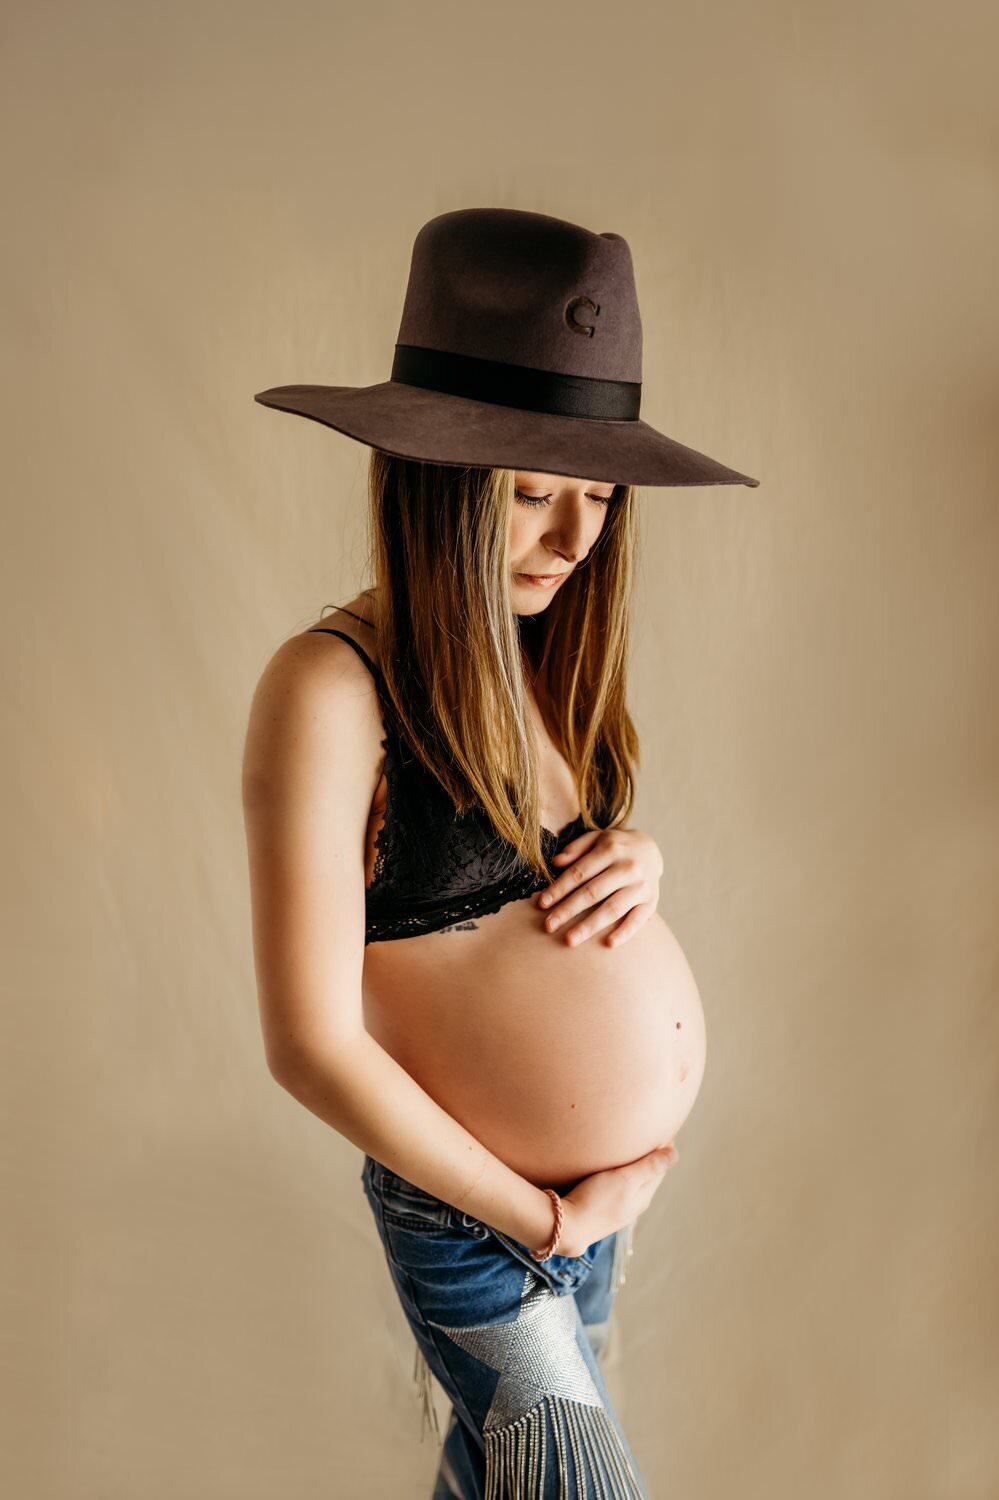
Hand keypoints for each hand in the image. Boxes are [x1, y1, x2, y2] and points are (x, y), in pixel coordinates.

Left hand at [536, 826, 663, 947]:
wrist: (651, 849)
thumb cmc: (615, 847)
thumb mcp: (596, 838)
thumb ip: (576, 848)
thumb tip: (555, 862)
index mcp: (610, 850)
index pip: (579, 873)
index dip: (559, 889)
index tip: (542, 904)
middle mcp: (628, 867)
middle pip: (593, 892)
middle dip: (568, 910)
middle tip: (549, 926)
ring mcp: (641, 886)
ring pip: (612, 909)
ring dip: (590, 926)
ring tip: (570, 939)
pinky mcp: (652, 901)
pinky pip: (638, 919)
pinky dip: (625, 932)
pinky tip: (608, 944)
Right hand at [554, 1142, 678, 1257]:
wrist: (568, 1227)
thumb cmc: (596, 1200)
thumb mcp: (625, 1179)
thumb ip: (650, 1166)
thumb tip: (675, 1154)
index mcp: (644, 1195)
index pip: (660, 1167)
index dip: (661, 1148)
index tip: (658, 1129)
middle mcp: (635, 1205)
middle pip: (648, 1175)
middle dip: (649, 1157)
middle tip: (644, 1135)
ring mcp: (620, 1211)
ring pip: (633, 1183)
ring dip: (634, 1168)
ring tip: (627, 1150)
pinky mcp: (604, 1212)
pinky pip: (619, 1190)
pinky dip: (620, 1177)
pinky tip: (609, 1172)